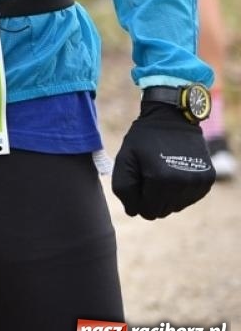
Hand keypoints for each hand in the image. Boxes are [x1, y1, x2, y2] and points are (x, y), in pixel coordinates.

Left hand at [111, 101, 214, 218]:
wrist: (172, 118)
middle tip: (148, 175)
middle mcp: (182, 183)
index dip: (138, 201)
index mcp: (160, 179)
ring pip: (176, 206)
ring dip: (166, 196)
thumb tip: (133, 212)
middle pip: (162, 211)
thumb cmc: (143, 139)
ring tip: (161, 172)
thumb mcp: (125, 159)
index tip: (137, 183)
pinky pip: (189, 198)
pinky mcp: (207, 179)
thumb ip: (123, 188)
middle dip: (151, 198)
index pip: (147, 211)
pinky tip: (174, 172)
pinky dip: (179, 191)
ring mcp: (198, 182)